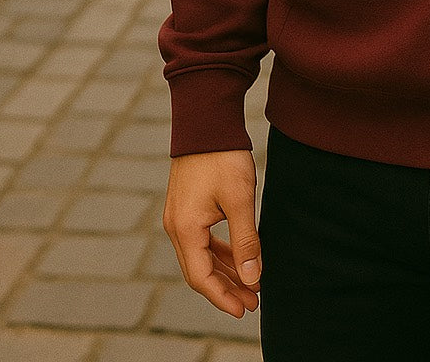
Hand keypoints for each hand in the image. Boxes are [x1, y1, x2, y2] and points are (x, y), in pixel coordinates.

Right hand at [163, 149, 261, 316]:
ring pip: (201, 256)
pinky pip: (201, 240)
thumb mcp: (240, 199)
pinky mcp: (186, 207)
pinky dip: (219, 252)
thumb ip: (245, 241)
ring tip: (250, 284)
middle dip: (226, 289)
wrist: (206, 120)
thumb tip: (251, 278)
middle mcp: (176, 227)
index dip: (223, 297)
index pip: (201, 278)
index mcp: (185, 229)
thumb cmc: (223, 157)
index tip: (245, 309)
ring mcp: (179, 217)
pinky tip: (237, 257)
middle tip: (253, 302)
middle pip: (199, 271)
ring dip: (224, 271)